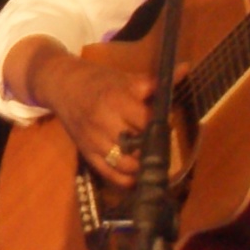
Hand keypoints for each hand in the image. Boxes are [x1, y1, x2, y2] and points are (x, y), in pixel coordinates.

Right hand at [32, 45, 156, 191]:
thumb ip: (156, 82)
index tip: (167, 126)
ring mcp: (94, 141)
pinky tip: (136, 177)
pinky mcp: (87, 154)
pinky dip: (125, 179)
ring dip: (141, 166)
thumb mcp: (126, 78)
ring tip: (150, 161)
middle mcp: (104, 122)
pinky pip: (109, 174)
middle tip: (161, 146)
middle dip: (152, 148)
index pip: (147, 122)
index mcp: (117, 101)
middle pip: (138, 145)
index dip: (160, 126)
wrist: (63, 86)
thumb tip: (186, 69)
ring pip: (125, 164)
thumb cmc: (99, 81)